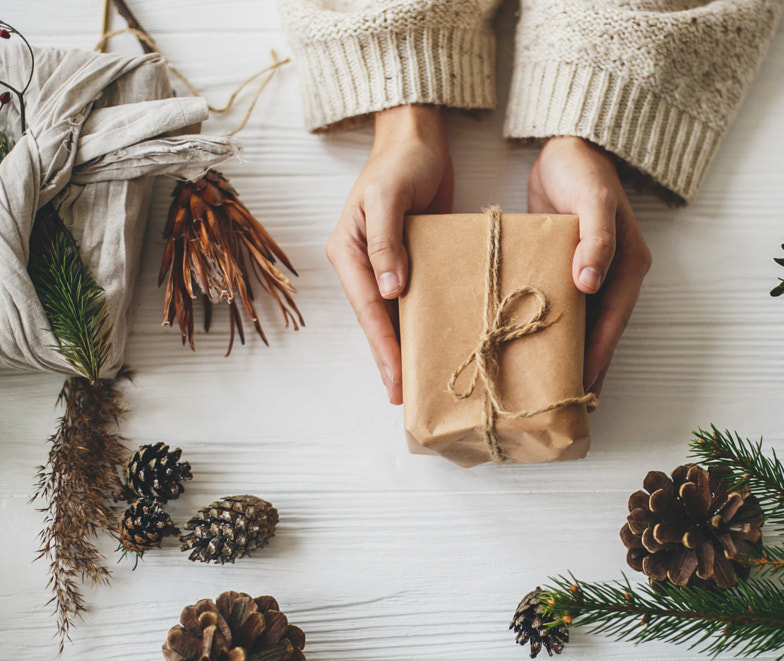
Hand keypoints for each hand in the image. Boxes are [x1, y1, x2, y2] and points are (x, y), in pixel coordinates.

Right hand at [326, 105, 452, 403]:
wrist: (418, 139)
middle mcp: (363, 263)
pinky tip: (434, 342)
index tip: (396, 377)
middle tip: (405, 396)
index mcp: (348, 250)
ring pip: (392, 314)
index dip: (382, 344)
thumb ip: (385, 240)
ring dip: (403, 345)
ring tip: (416, 382)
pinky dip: (420, 322)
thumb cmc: (401, 162)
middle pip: (375, 319)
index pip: (366, 307)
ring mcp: (385, 264)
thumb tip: (389, 289)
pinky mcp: (409, 260)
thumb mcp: (389, 196)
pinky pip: (413, 298)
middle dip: (389, 357)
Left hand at [528, 136, 651, 402]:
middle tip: (563, 405)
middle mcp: (612, 276)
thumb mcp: (593, 200)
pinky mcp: (565, 267)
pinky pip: (559, 306)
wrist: (567, 142)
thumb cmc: (583, 169)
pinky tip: (529, 348)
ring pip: (580, 325)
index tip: (580, 387)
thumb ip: (595, 241)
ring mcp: (590, 274)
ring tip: (547, 388)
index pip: (612, 323)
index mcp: (629, 267)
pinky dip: (549, 329)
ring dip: (565, 354)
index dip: (596, 356)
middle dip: (583, 367)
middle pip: (599, 332)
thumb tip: (590, 284)